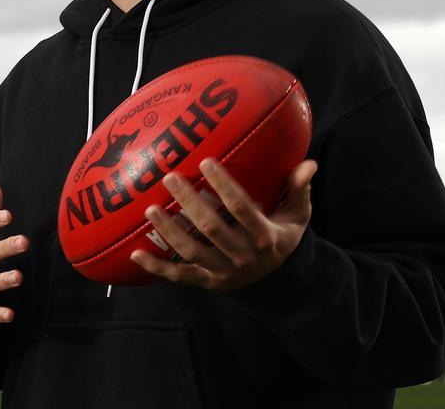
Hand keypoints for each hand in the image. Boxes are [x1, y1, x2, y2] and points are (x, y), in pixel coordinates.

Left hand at [130, 158, 317, 290]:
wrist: (280, 284)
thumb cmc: (282, 238)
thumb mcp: (297, 216)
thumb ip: (299, 189)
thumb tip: (309, 163)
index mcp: (264, 237)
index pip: (242, 208)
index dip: (223, 186)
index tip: (205, 161)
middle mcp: (242, 256)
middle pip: (211, 228)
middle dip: (189, 202)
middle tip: (169, 177)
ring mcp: (223, 272)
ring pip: (191, 251)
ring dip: (169, 231)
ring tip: (150, 207)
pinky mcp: (207, 283)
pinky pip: (179, 277)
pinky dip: (157, 267)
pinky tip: (135, 253)